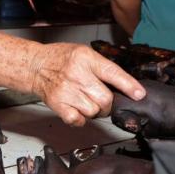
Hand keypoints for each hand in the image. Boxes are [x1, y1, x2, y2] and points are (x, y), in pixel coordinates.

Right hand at [30, 43, 145, 125]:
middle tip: (102, 101)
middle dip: (107, 104)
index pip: (112, 73)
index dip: (128, 85)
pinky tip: (77, 109)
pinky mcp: (58, 105)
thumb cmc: (60, 59)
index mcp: (86, 59)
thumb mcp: (84, 53)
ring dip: (93, 111)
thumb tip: (125, 85)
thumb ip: (102, 67)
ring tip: (86, 102)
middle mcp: (77, 75)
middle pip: (105, 99)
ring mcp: (67, 91)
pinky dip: (81, 119)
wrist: (35, 66)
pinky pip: (78, 120)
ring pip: (93, 111)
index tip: (139, 95)